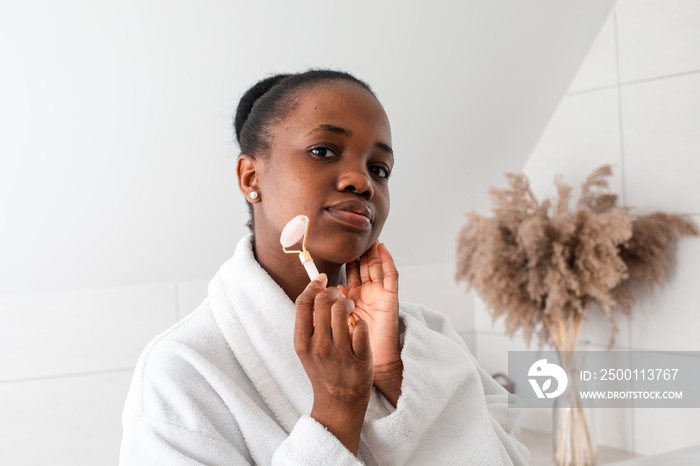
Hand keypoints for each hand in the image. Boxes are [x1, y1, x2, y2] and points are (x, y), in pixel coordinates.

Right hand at [294, 273, 372, 454]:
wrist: (339, 401)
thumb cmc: (322, 368)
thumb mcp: (306, 348)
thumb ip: (307, 320)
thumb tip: (317, 286)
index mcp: (302, 342)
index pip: (303, 302)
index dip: (313, 285)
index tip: (322, 280)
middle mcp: (319, 346)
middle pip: (324, 301)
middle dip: (334, 292)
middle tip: (339, 297)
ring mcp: (340, 353)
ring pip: (343, 309)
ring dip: (349, 303)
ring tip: (350, 309)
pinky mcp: (359, 358)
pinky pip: (361, 326)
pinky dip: (361, 322)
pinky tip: (358, 328)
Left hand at [345, 241, 402, 404]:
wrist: (367, 364)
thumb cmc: (351, 348)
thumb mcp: (338, 322)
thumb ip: (334, 305)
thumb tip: (329, 288)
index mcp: (355, 299)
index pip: (352, 273)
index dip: (348, 259)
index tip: (342, 244)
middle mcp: (368, 295)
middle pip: (365, 266)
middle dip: (361, 251)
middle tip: (355, 233)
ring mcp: (380, 295)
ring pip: (376, 267)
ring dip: (373, 251)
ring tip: (369, 235)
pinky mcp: (391, 299)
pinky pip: (390, 276)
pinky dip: (387, 261)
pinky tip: (383, 248)